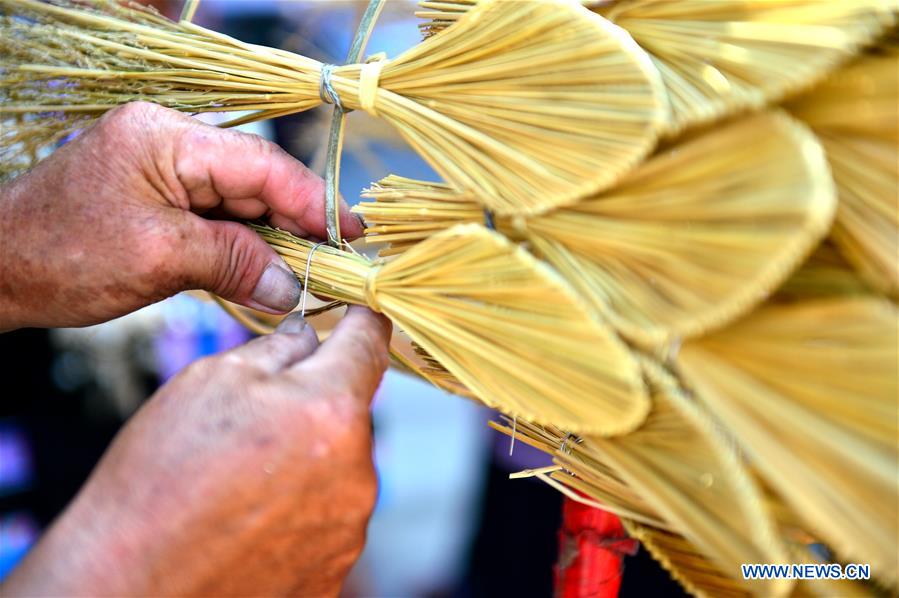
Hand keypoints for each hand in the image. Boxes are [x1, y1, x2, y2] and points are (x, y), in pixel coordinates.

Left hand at [0, 102, 361, 329]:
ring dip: (274, 239)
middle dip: (298, 223)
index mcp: (167, 138)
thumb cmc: (63, 258)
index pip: (261, 164)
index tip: (349, 234)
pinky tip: (269, 270)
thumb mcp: (160, 259)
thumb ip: (235, 263)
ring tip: (312, 272)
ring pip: (240, 201)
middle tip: (338, 262)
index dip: (312, 201)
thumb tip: (293, 287)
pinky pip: (217, 217)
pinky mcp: (159, 197)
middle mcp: (170, 142)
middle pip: (255, 180)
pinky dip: (244, 245)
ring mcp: (164, 169)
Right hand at [3, 306, 390, 596]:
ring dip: (308, 457)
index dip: (363, 319)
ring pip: (340, 464)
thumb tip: (309, 335)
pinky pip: (328, 514)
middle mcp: (357, 470)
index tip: (358, 312)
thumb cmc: (160, 479)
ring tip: (243, 478)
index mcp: (330, 410)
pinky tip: (251, 515)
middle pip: (351, 410)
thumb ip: (277, 349)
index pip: (371, 343)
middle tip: (257, 418)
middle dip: (316, 402)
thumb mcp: (210, 382)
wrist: (130, 586)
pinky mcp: (336, 565)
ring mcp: (350, 525)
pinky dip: (300, 505)